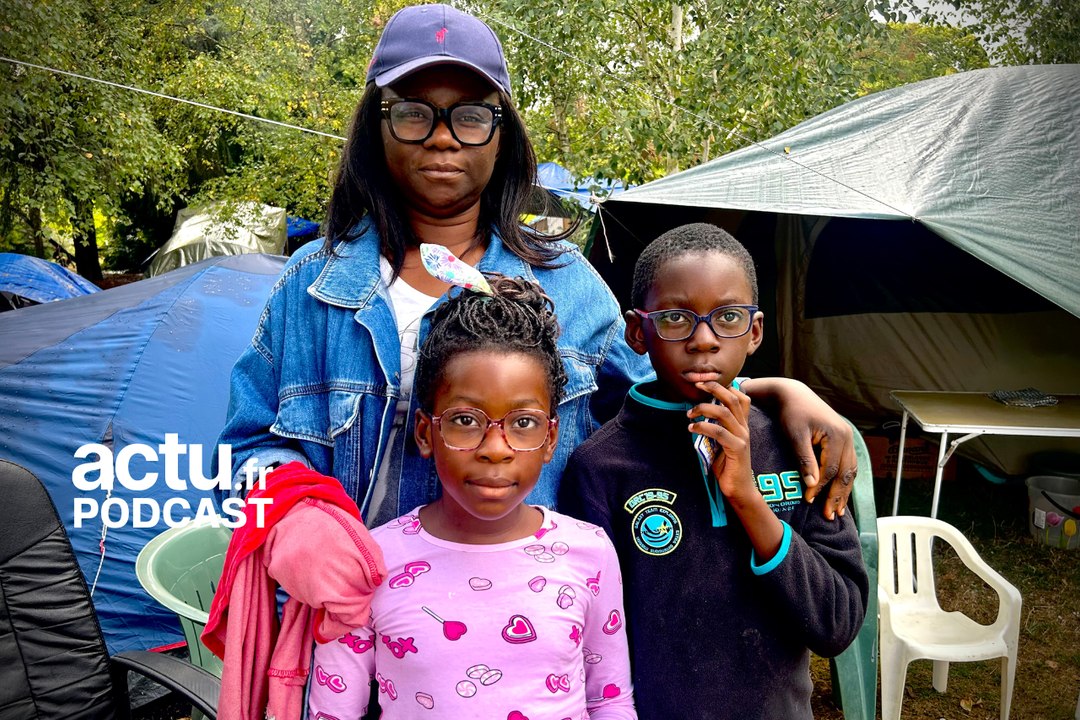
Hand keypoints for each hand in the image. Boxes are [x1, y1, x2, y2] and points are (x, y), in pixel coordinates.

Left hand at [686, 382, 756, 502]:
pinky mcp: (737, 449)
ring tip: (689, 414)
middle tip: (697, 386)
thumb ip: (716, 428)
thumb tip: (699, 414)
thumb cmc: (728, 466)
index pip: (740, 396)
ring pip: (724, 412)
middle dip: (714, 388)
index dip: (724, 386)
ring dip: (703, 409)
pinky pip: (719, 432)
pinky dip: (703, 427)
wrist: (740, 489)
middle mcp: (744, 427)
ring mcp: (742, 438)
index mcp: (742, 424)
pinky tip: (692, 429)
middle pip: (732, 398)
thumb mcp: (721, 442)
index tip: (705, 382)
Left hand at [766, 381, 855, 518]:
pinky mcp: (843, 439)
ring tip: (837, 511)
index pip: (830, 469)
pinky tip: (840, 493)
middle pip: (845, 473)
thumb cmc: (791, 414)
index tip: (808, 501)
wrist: (793, 395)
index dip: (820, 488)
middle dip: (837, 496)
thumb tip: (813, 485)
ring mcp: (848, 438)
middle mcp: (847, 437)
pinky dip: (844, 480)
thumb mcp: (795, 435)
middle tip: (829, 516)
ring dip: (844, 491)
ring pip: (850, 471)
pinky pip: (848, 464)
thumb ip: (805, 460)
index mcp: (837, 436)